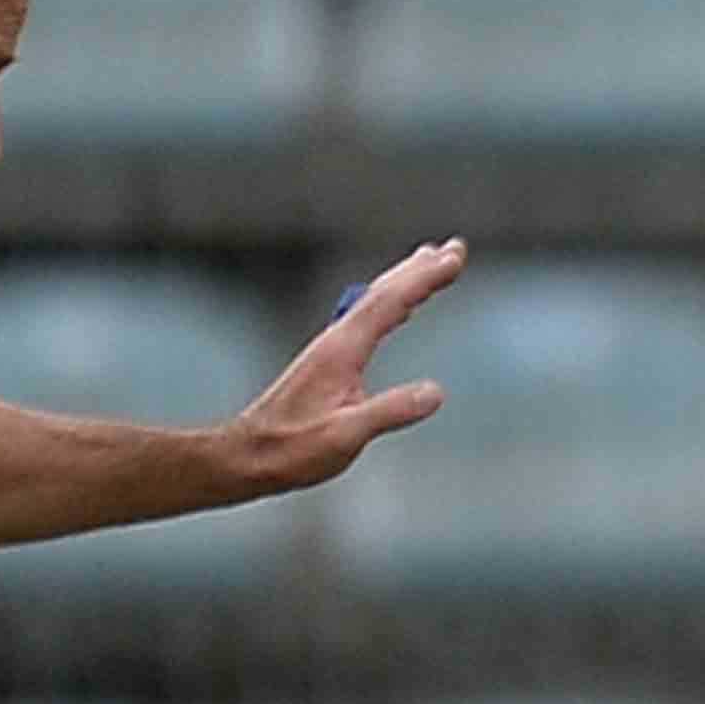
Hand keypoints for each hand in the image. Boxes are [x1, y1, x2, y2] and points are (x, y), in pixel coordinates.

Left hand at [230, 238, 462, 493]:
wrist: (249, 456)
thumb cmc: (292, 449)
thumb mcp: (346, 437)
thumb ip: (390, 411)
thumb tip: (435, 392)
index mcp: (342, 350)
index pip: (391, 302)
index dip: (425, 277)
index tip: (455, 256)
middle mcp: (337, 340)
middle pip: (383, 291)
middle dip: (420, 268)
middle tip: (454, 247)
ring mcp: (331, 349)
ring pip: (374, 302)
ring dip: (405, 280)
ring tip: (431, 262)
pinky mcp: (329, 362)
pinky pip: (369, 320)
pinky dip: (391, 305)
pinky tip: (401, 311)